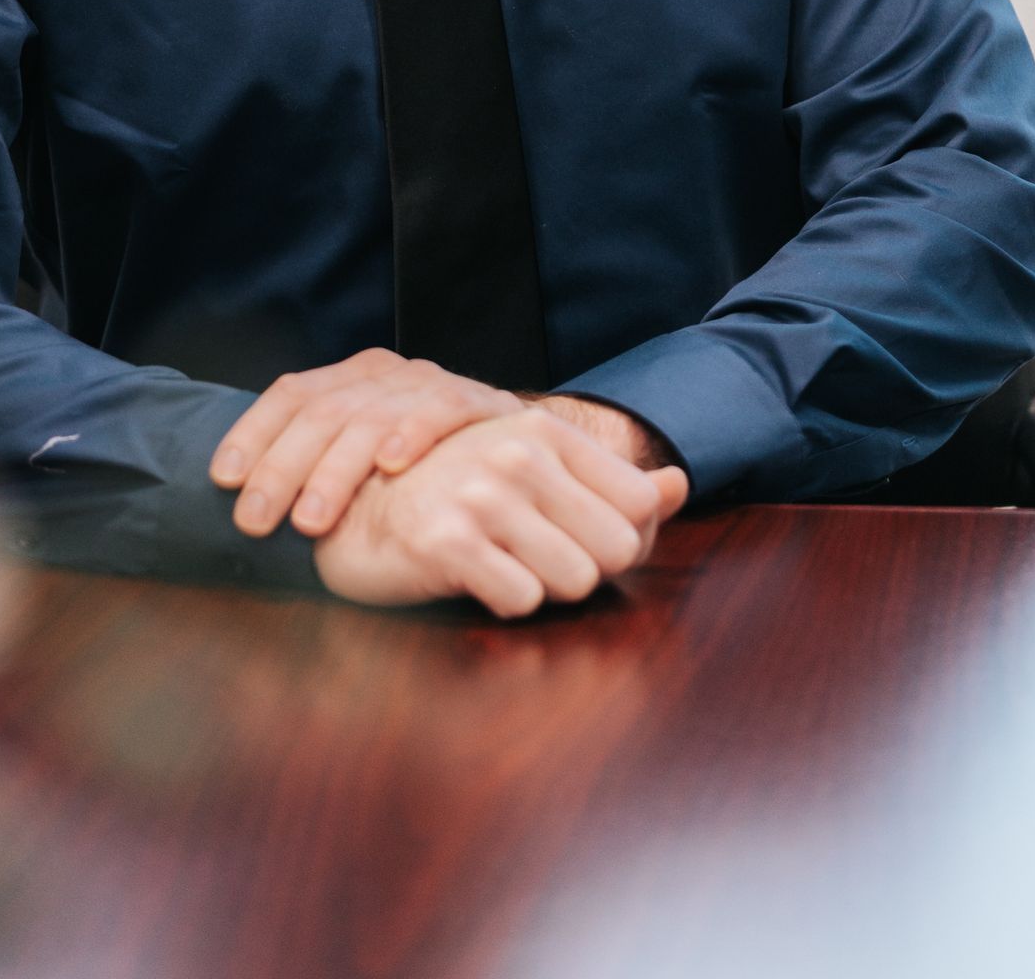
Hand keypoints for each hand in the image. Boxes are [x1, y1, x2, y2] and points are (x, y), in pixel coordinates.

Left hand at [210, 347, 521, 539]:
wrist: (519, 448)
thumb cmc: (428, 466)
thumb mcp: (369, 456)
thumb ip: (321, 464)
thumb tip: (242, 504)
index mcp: (352, 377)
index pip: (291, 393)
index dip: (253, 434)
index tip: (222, 480)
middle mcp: (386, 372)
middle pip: (322, 411)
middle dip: (282, 468)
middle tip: (254, 520)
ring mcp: (432, 383)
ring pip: (371, 417)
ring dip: (335, 470)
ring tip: (309, 520)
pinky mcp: (478, 402)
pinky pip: (441, 412)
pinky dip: (414, 435)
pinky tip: (391, 467)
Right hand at [310, 405, 689, 618]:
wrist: (356, 512)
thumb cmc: (455, 497)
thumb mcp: (536, 477)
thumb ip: (614, 487)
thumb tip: (679, 485)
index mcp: (544, 431)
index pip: (638, 506)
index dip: (617, 539)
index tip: (573, 536)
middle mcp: (517, 454)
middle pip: (618, 549)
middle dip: (586, 568)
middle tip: (533, 556)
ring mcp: (481, 495)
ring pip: (577, 580)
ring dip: (545, 589)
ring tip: (504, 565)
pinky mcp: (447, 541)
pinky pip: (522, 601)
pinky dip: (506, 602)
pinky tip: (474, 579)